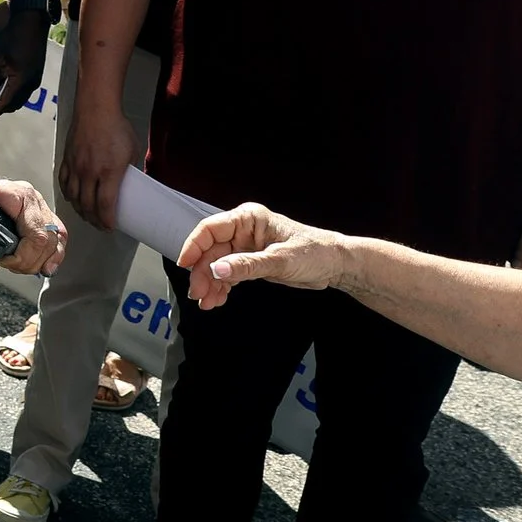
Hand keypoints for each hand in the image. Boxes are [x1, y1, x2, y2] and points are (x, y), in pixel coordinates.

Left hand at [0, 4, 47, 120]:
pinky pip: (19, 89)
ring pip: (16, 98)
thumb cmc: (12, 35)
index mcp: (21, 81)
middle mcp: (30, 83)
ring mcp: (33, 78)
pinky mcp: (33, 73)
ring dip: (0, 101)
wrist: (32, 20)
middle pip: (11, 104)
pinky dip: (6, 92)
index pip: (3, 103)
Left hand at [0, 179, 67, 276]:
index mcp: (14, 193)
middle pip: (45, 239)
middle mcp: (33, 199)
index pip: (34, 231)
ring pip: (55, 241)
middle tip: (10, 265)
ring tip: (20, 266)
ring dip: (39, 261)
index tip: (5, 260)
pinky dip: (54, 257)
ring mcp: (42, 207)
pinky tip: (45, 267)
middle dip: (28, 261)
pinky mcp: (47, 217)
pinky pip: (60, 239)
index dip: (22, 254)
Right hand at [58, 107, 135, 231]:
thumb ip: (130, 169)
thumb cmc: (117, 127)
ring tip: (87, 215)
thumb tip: (133, 183)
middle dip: (94, 219)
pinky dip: (68, 194)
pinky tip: (73, 198)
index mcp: (109, 171)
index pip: (105, 205)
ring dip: (80, 210)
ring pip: (73, 197)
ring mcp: (75, 167)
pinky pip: (63, 183)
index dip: (107, 220)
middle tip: (100, 225)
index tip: (110, 227)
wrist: (96, 109)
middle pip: (87, 205)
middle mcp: (89, 172)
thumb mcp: (132, 150)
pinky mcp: (66, 160)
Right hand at [179, 203, 349, 308]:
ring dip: (210, 284)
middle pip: (210, 251)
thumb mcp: (281, 260)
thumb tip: (217, 269)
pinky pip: (228, 274)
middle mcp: (243, 231)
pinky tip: (218, 299)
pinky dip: (221, 287)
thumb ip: (248, 265)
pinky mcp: (250, 262)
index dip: (193, 246)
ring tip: (207, 302)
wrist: (336, 266)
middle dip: (202, 273)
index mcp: (248, 219)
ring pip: (216, 265)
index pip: (210, 230)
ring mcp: (245, 247)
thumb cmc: (316, 253)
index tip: (185, 265)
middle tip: (199, 294)